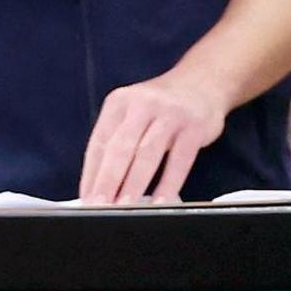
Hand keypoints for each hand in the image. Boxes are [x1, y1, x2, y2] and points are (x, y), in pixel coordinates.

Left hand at [79, 69, 230, 203]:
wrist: (203, 83)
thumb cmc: (162, 107)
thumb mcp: (134, 113)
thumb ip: (118, 141)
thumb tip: (101, 185)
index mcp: (120, 102)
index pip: (100, 142)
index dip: (92, 173)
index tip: (87, 199)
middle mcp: (142, 104)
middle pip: (120, 147)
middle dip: (108, 180)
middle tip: (100, 206)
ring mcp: (170, 114)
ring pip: (147, 154)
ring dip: (134, 184)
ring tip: (125, 207)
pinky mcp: (194, 127)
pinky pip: (180, 160)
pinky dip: (169, 184)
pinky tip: (161, 202)